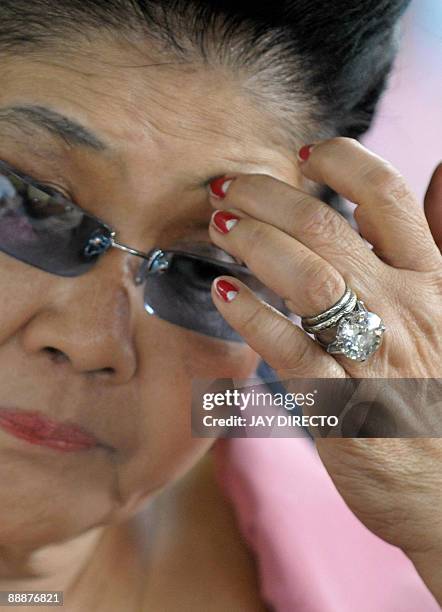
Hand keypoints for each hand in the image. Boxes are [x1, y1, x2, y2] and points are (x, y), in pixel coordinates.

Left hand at [207, 138, 441, 601]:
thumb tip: (438, 175)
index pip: (388, 196)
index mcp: (433, 281)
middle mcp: (405, 308)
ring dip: (255, 242)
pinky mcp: (341, 403)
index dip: (343, 162)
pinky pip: (290, 347)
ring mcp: (374, 354)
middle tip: (229, 187)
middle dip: (270, 196)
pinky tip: (224, 294)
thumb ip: (433, 249)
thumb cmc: (439, 397)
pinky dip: (252, 314)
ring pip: (309, 277)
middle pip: (328, 228)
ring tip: (220, 226)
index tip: (304, 154)